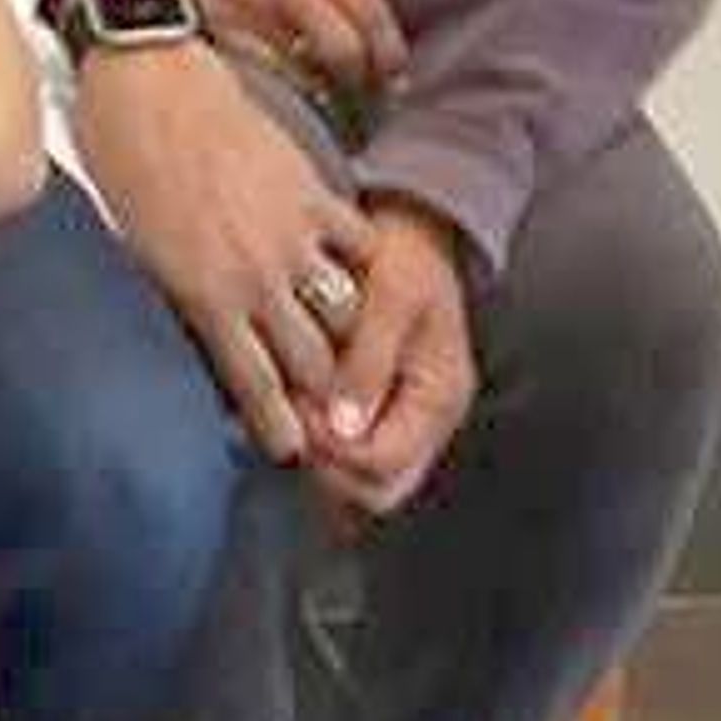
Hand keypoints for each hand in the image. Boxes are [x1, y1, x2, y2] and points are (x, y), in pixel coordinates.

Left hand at [70, 44, 372, 462]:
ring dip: (349, 339)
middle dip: (323, 392)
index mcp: (202, 296)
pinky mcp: (311, 194)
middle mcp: (254, 277)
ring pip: (344, 315)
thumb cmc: (120, 158)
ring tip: (353, 354)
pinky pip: (358, 246)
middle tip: (330, 407)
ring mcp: (290, 237)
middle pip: (312, 362)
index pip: (253, 384)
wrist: (146, 82)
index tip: (294, 450)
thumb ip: (174, 296)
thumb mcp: (134, 245)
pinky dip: (365, 264)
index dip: (278, 425)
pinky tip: (367, 275)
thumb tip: (194, 335)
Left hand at [301, 200, 476, 520]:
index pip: (382, 466)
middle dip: (323, 466)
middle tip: (284, 419)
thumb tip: (344, 427)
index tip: (292, 413)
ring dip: (316, 457)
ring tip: (282, 410)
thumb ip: (371, 360)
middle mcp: (424, 423)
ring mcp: (402, 419)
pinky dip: (317, 443)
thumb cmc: (405, 257)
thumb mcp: (396, 297)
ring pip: (357, 478)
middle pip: (372, 489)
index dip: (331, 452)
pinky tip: (286, 410)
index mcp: (439, 399)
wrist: (411, 232)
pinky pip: (347, 453)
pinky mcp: (377, 408)